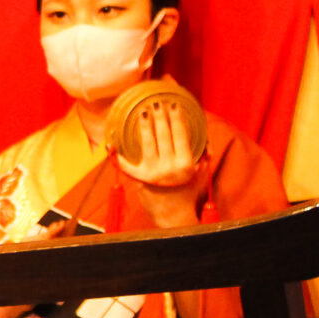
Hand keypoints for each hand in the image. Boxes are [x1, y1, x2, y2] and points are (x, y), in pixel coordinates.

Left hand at [121, 102, 203, 226]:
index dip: (176, 119)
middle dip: (159, 118)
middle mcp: (169, 168)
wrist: (174, 215)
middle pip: (163, 136)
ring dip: (144, 127)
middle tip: (156, 102)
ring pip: (147, 144)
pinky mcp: (140, 179)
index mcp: (187, 164)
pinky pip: (128, 163)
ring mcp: (153, 173)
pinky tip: (115, 140)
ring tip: (142, 112)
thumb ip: (204, 152)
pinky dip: (120, 153)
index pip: (181, 136)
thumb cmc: (189, 191)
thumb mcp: (201, 172)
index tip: (173, 104)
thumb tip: (203, 130)